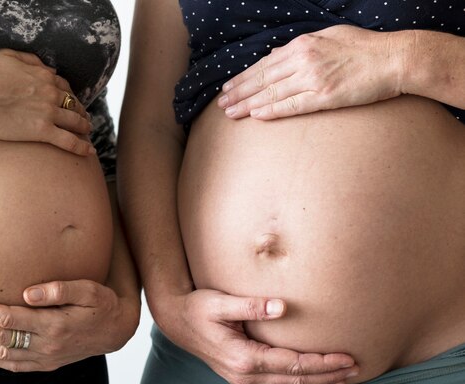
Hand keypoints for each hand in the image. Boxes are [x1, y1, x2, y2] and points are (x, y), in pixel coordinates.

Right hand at [0, 48, 94, 154]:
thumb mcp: (6, 56)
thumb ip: (30, 60)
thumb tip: (49, 68)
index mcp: (43, 75)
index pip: (64, 86)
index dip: (69, 94)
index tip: (70, 100)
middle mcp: (50, 93)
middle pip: (73, 103)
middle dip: (81, 111)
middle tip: (84, 118)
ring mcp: (48, 113)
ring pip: (76, 121)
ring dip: (85, 127)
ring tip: (88, 132)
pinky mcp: (42, 131)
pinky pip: (69, 141)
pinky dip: (82, 147)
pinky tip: (89, 151)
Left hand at [0, 279, 139, 371]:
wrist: (117, 331)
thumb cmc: (102, 304)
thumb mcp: (89, 290)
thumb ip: (60, 289)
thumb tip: (29, 292)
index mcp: (54, 325)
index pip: (8, 319)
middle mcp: (46, 345)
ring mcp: (45, 357)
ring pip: (2, 353)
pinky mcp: (47, 363)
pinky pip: (14, 365)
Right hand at [155, 289, 357, 383]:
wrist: (176, 321)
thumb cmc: (197, 308)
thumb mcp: (220, 302)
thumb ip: (251, 305)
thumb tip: (282, 306)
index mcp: (243, 357)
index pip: (293, 364)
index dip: (322, 362)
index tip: (347, 357)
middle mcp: (245, 375)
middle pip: (296, 381)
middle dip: (328, 375)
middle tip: (356, 369)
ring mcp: (242, 380)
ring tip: (344, 380)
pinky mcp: (241, 378)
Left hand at [218, 25, 403, 119]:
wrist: (394, 59)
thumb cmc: (363, 47)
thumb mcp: (329, 37)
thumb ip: (302, 46)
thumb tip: (278, 53)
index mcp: (303, 45)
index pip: (264, 64)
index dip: (244, 77)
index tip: (229, 87)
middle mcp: (303, 60)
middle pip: (262, 79)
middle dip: (238, 92)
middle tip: (221, 104)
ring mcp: (313, 78)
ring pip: (272, 93)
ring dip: (248, 104)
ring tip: (230, 113)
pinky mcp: (325, 96)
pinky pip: (292, 105)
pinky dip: (272, 110)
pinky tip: (256, 115)